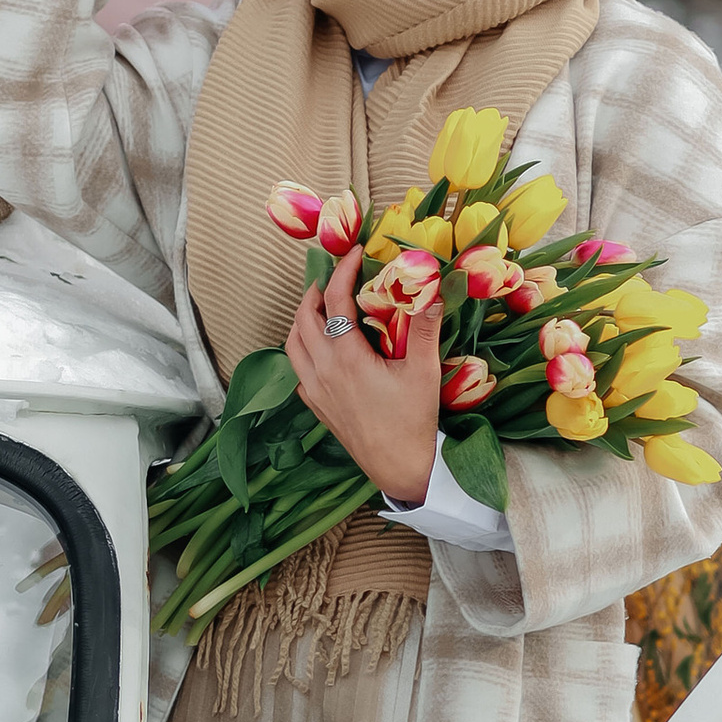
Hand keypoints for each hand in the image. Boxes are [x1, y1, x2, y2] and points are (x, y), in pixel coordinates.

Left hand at [285, 243, 442, 506]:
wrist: (400, 468)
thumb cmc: (414, 421)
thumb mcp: (424, 371)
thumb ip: (424, 329)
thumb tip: (428, 291)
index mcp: (346, 357)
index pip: (334, 301)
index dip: (342, 271)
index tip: (353, 254)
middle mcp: (322, 370)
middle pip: (303, 319)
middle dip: (315, 292)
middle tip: (333, 277)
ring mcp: (314, 390)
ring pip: (292, 344)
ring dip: (302, 319)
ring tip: (321, 306)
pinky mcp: (315, 406)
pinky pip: (297, 369)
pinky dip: (302, 348)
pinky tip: (321, 349)